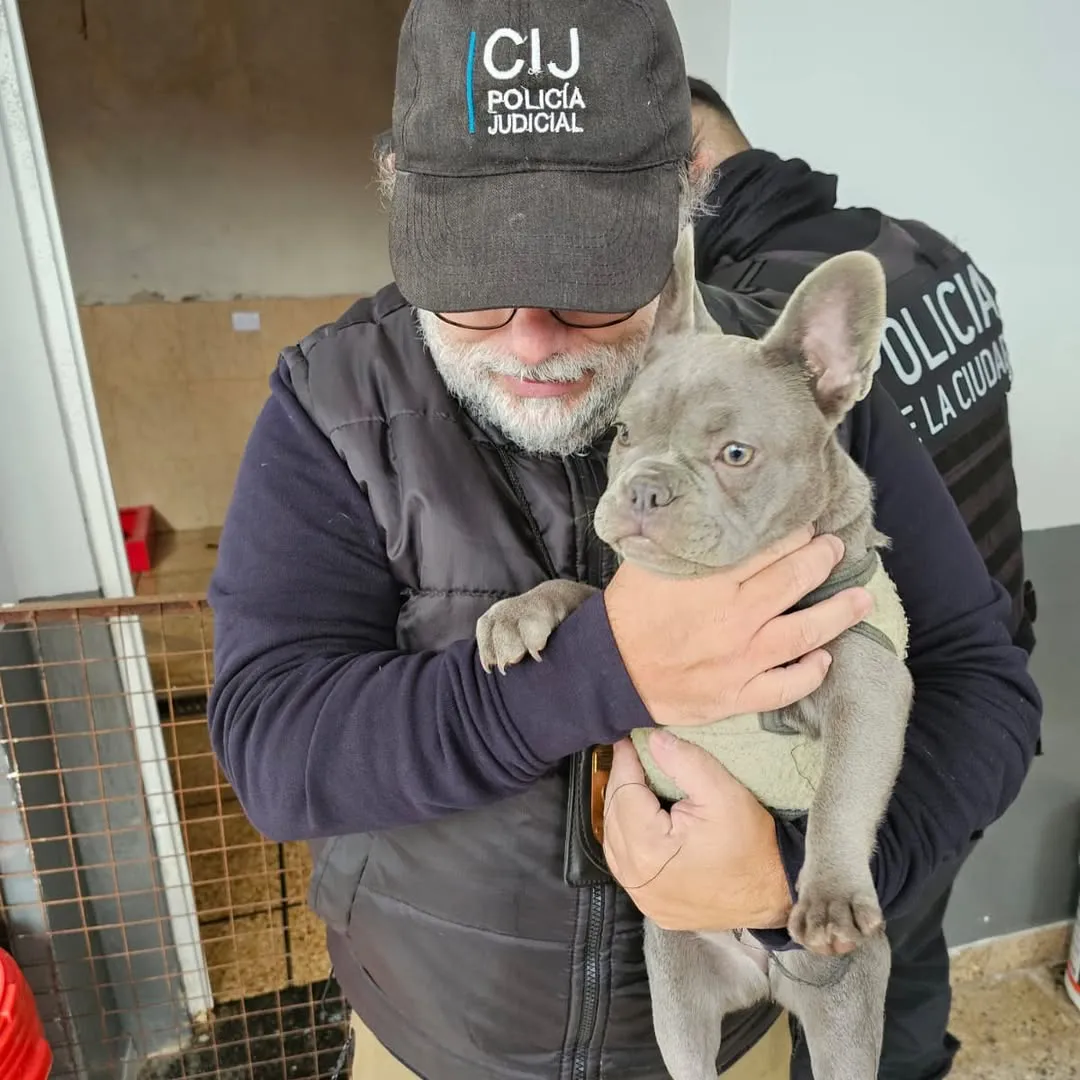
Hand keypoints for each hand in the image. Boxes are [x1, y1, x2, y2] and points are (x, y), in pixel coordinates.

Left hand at [602, 732, 790, 930]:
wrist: (775, 893)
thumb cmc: (752, 844)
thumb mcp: (723, 793)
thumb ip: (685, 761)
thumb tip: (653, 740)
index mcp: (649, 850)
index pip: (623, 792)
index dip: (625, 761)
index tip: (628, 739)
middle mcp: (637, 878)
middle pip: (613, 815)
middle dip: (621, 782)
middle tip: (631, 755)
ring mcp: (643, 897)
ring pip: (613, 841)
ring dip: (620, 809)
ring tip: (634, 782)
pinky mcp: (652, 906)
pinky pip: (625, 864)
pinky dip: (627, 837)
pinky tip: (639, 819)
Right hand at [603, 525, 871, 726]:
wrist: (606, 670)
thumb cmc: (626, 612)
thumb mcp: (650, 563)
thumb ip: (687, 544)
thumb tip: (712, 515)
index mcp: (712, 582)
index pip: (769, 549)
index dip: (795, 534)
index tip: (806, 526)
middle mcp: (733, 618)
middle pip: (795, 581)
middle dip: (822, 559)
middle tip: (836, 548)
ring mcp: (739, 660)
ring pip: (803, 633)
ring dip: (838, 614)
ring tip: (861, 599)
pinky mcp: (736, 695)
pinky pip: (785, 687)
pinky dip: (810, 672)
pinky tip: (825, 658)